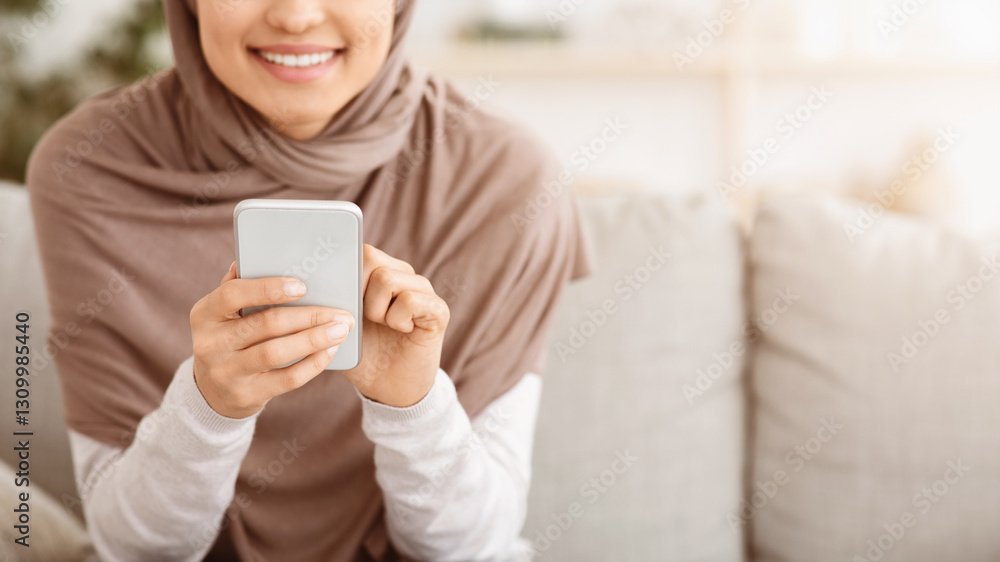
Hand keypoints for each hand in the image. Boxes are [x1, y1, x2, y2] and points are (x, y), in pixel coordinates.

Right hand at [188, 262, 356, 417]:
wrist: (213, 392)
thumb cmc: (228, 339)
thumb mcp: (222, 313)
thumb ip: (237, 287)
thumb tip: (247, 258)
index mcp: (205, 314)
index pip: (232, 294)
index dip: (268, 289)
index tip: (302, 286)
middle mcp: (211, 343)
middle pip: (265, 324)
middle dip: (308, 316)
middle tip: (339, 312)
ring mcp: (227, 372)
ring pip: (276, 352)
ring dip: (314, 339)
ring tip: (341, 329)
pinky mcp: (247, 394)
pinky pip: (286, 379)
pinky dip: (312, 364)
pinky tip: (330, 351)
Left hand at [339, 244, 449, 407]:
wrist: (388, 389)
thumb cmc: (362, 355)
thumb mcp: (337, 324)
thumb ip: (329, 299)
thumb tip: (309, 277)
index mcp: (378, 273)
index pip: (358, 250)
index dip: (343, 270)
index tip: (337, 298)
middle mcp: (402, 275)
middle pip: (371, 258)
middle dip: (357, 292)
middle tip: (362, 317)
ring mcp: (422, 290)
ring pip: (387, 278)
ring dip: (376, 310)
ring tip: (383, 325)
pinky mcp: (438, 309)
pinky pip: (409, 300)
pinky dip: (397, 319)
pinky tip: (402, 331)